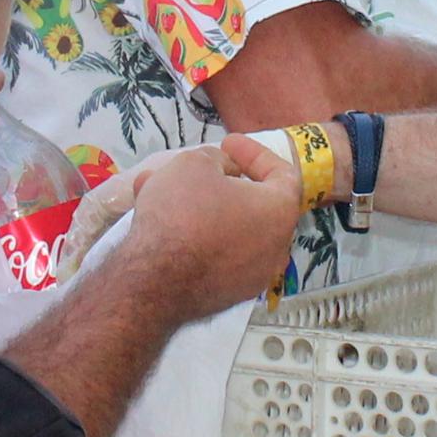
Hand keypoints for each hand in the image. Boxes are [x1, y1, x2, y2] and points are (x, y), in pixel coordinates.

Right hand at [98, 138, 304, 318]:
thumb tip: (221, 169)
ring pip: (228, 229)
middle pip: (252, 204)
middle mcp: (275, 247)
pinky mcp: (227, 294)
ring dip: (199, 207)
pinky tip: (161, 222)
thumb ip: (216, 159)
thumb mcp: (194, 163)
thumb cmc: (183, 213)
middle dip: (220, 181)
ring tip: (162, 189)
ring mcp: (253, 275)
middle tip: (196, 168)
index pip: (281, 173)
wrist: (155, 281)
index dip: (254, 152)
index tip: (227, 142)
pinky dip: (195, 235)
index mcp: (279, 211)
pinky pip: (216, 254)